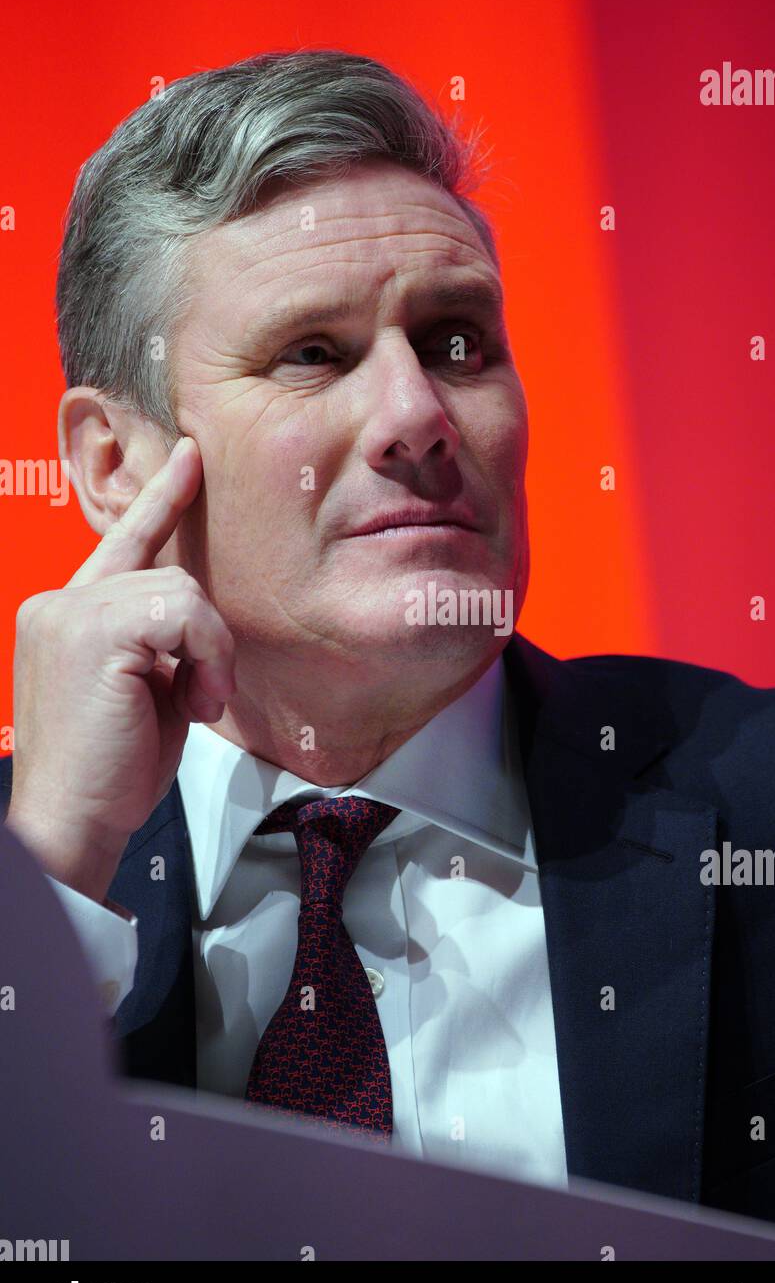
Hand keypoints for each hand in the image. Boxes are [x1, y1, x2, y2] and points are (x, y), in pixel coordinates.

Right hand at [6, 437, 234, 902]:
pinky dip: (206, 653)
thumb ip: (163, 643)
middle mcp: (57, 601)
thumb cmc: (111, 773)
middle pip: (169, 572)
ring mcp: (67, 610)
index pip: (121, 542)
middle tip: (203, 694)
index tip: (188, 457)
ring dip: (208, 652)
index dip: (159, 498)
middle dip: (206, 637)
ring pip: (181, 590)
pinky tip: (193, 697)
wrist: (71, 824)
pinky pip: (183, 610)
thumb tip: (202, 623)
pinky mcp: (89, 626)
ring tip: (194, 702)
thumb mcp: (146, 692)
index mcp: (65, 614)